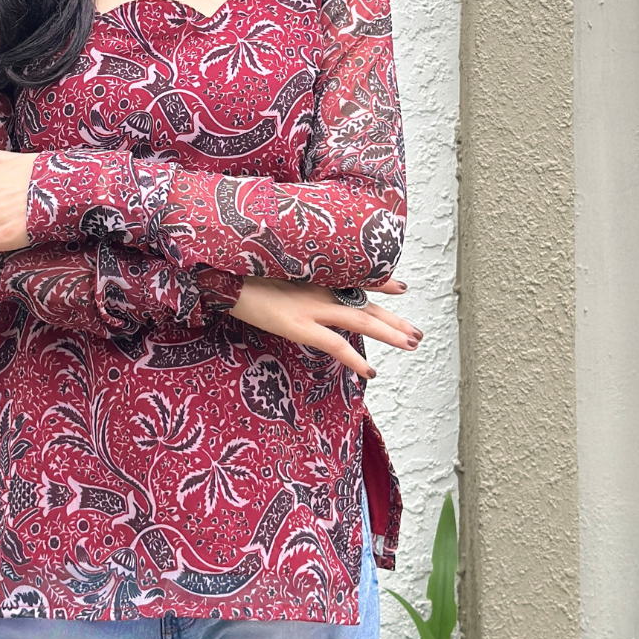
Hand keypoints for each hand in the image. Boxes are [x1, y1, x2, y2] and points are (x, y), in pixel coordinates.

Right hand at [229, 276, 418, 380]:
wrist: (221, 273)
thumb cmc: (237, 272)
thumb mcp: (265, 267)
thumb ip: (284, 275)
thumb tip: (284, 282)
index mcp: (313, 274)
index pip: (355, 277)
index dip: (379, 282)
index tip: (400, 286)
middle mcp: (318, 287)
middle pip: (365, 305)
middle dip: (393, 319)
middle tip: (416, 332)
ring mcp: (311, 306)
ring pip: (361, 320)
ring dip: (390, 332)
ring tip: (412, 343)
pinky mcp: (300, 325)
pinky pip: (336, 345)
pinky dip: (355, 359)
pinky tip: (371, 371)